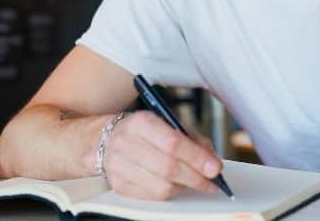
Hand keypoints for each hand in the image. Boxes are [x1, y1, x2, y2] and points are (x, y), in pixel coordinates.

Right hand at [95, 111, 221, 199]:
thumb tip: (212, 161)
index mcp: (141, 122)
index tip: (215, 168)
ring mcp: (119, 167)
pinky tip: (176, 185)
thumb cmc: (143, 131)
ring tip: (194, 182)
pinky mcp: (118, 186)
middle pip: (168, 167)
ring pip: (161, 187)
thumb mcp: (166, 123)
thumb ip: (192, 139)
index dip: (197, 157)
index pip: (173, 142)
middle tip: (212, 182)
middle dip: (196, 177)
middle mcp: (126, 143)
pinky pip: (151, 197)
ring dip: (184, 187)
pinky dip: (170, 193)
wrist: (104, 139)